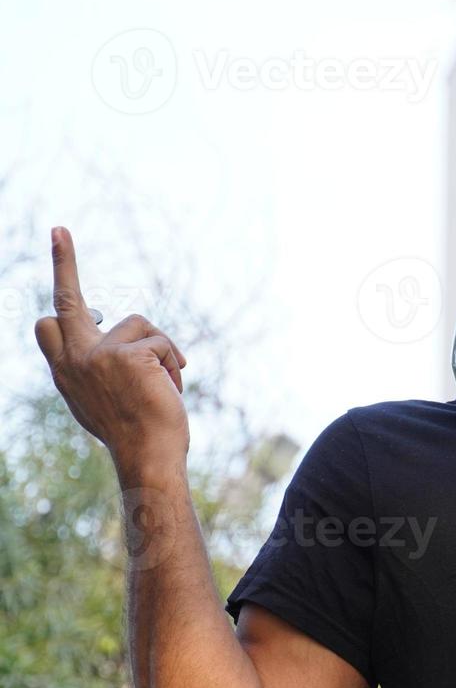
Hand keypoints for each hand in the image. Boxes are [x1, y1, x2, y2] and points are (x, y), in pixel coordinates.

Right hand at [33, 226, 189, 466]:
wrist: (149, 457)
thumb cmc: (135, 432)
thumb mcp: (103, 400)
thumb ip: (96, 368)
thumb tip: (102, 330)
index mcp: (65, 372)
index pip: (49, 325)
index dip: (57, 290)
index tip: (58, 245)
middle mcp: (73, 360)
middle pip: (68, 303)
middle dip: (62, 263)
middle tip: (57, 230)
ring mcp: (97, 356)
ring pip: (140, 326)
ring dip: (160, 349)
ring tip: (162, 383)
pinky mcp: (127, 355)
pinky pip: (162, 343)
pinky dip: (173, 363)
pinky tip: (170, 388)